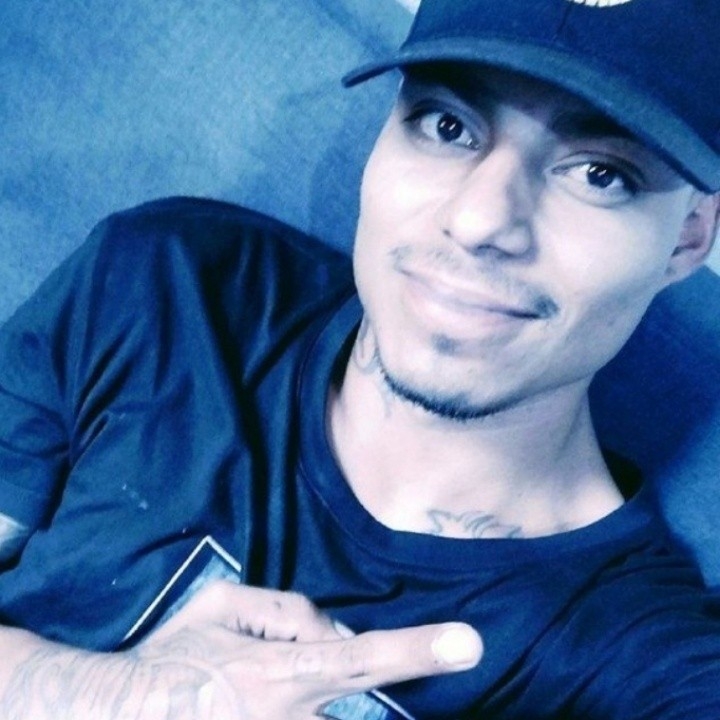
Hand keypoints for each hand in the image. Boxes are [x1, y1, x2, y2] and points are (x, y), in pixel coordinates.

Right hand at [129, 581, 482, 718]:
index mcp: (281, 672)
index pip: (364, 658)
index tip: (470, 643)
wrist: (119, 715)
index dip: (420, 651)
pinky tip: (262, 692)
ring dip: (331, 698)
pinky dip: (316, 709)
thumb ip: (288, 609)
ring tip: (261, 680)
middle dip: (386, 684)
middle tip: (377, 656)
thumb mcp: (222, 604)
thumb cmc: (173, 657)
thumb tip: (329, 630)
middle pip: (366, 705)